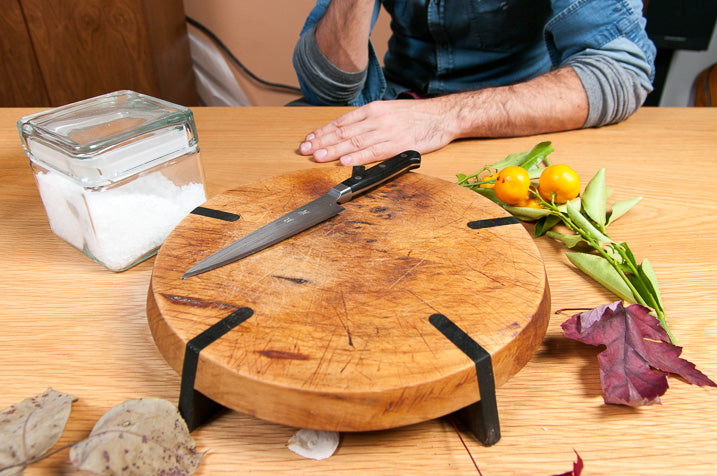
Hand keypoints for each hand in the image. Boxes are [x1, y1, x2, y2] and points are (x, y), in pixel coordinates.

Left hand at [298, 98, 459, 165]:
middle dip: (322, 141)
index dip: (323, 131)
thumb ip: (369, 122)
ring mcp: (387, 132)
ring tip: (317, 156)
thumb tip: (349, 133)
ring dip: (333, 150)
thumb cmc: (418, 116)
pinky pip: (374, 152)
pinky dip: (358, 157)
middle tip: (305, 150)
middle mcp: (376, 119)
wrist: (443, 116)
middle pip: (343, 132)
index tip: (309, 139)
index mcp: (373, 110)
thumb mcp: (389, 112)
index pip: (342, 122)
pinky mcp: (398, 145)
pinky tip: (344, 161)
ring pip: (354, 142)